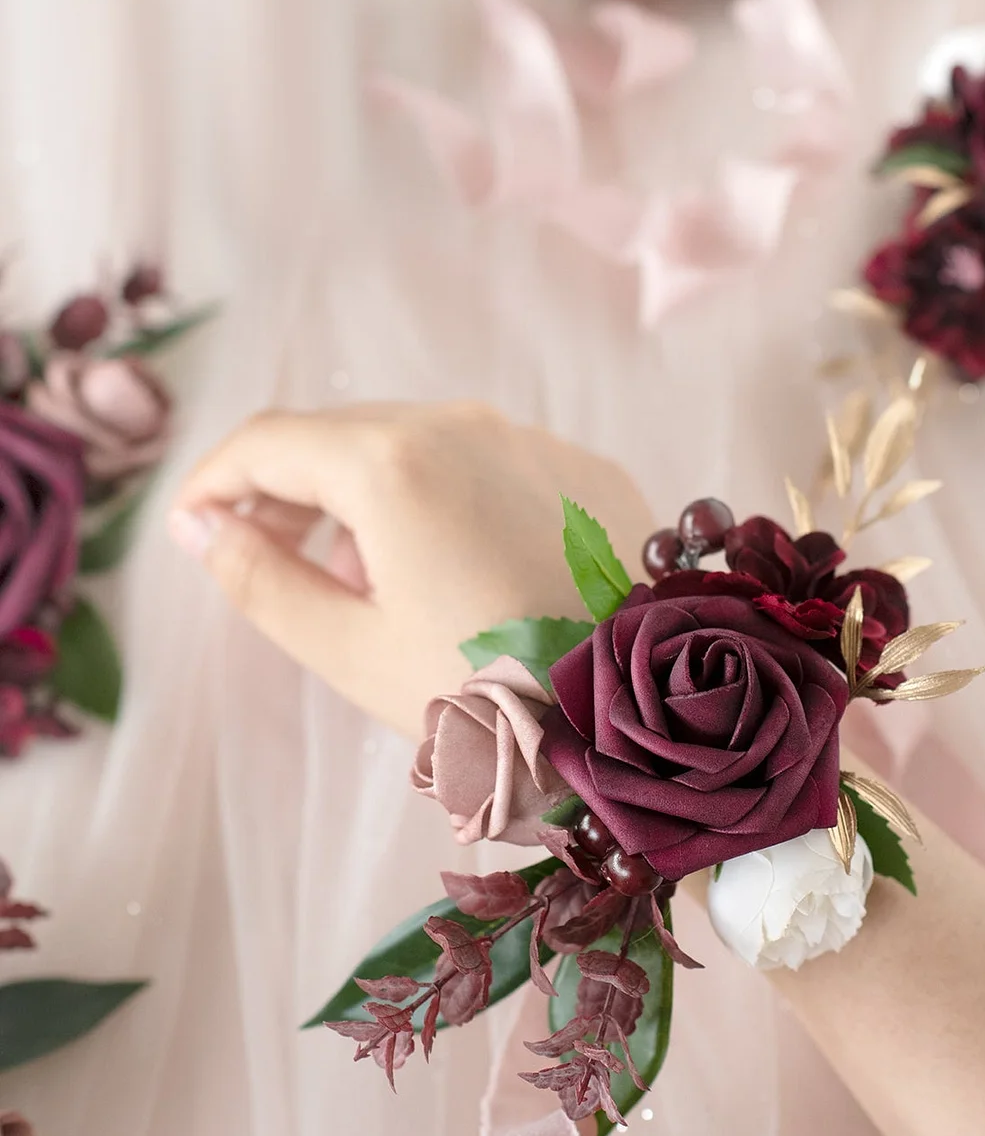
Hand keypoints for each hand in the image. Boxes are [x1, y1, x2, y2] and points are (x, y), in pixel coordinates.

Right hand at [170, 402, 652, 737]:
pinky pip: (490, 466)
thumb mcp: (352, 650)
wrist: (640, 710)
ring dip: (369, 497)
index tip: (194, 526)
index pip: (269, 440)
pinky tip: (457, 573)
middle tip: (268, 559)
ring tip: (370, 584)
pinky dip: (447, 500)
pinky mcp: (585, 471)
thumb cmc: (487, 695)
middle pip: (341, 436)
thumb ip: (261, 579)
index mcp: (391, 462)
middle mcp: (463, 425)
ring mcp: (533, 440)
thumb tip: (204, 527)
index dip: (215, 478)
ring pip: (418, 446)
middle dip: (290, 490)